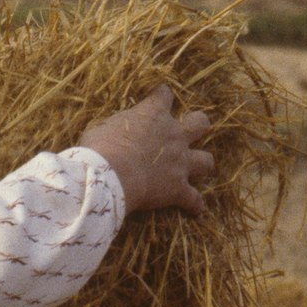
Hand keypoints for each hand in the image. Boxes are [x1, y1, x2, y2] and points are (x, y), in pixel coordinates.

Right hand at [78, 86, 214, 213]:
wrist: (111, 174)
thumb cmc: (100, 147)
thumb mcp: (103, 127)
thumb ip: (116, 127)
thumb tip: (112, 132)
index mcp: (154, 115)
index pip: (164, 96)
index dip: (162, 96)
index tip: (160, 97)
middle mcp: (174, 135)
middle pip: (199, 123)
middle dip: (198, 124)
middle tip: (192, 128)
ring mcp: (180, 162)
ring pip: (206, 161)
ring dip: (204, 164)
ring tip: (201, 168)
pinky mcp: (179, 188)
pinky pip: (194, 199)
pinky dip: (195, 205)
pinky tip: (195, 210)